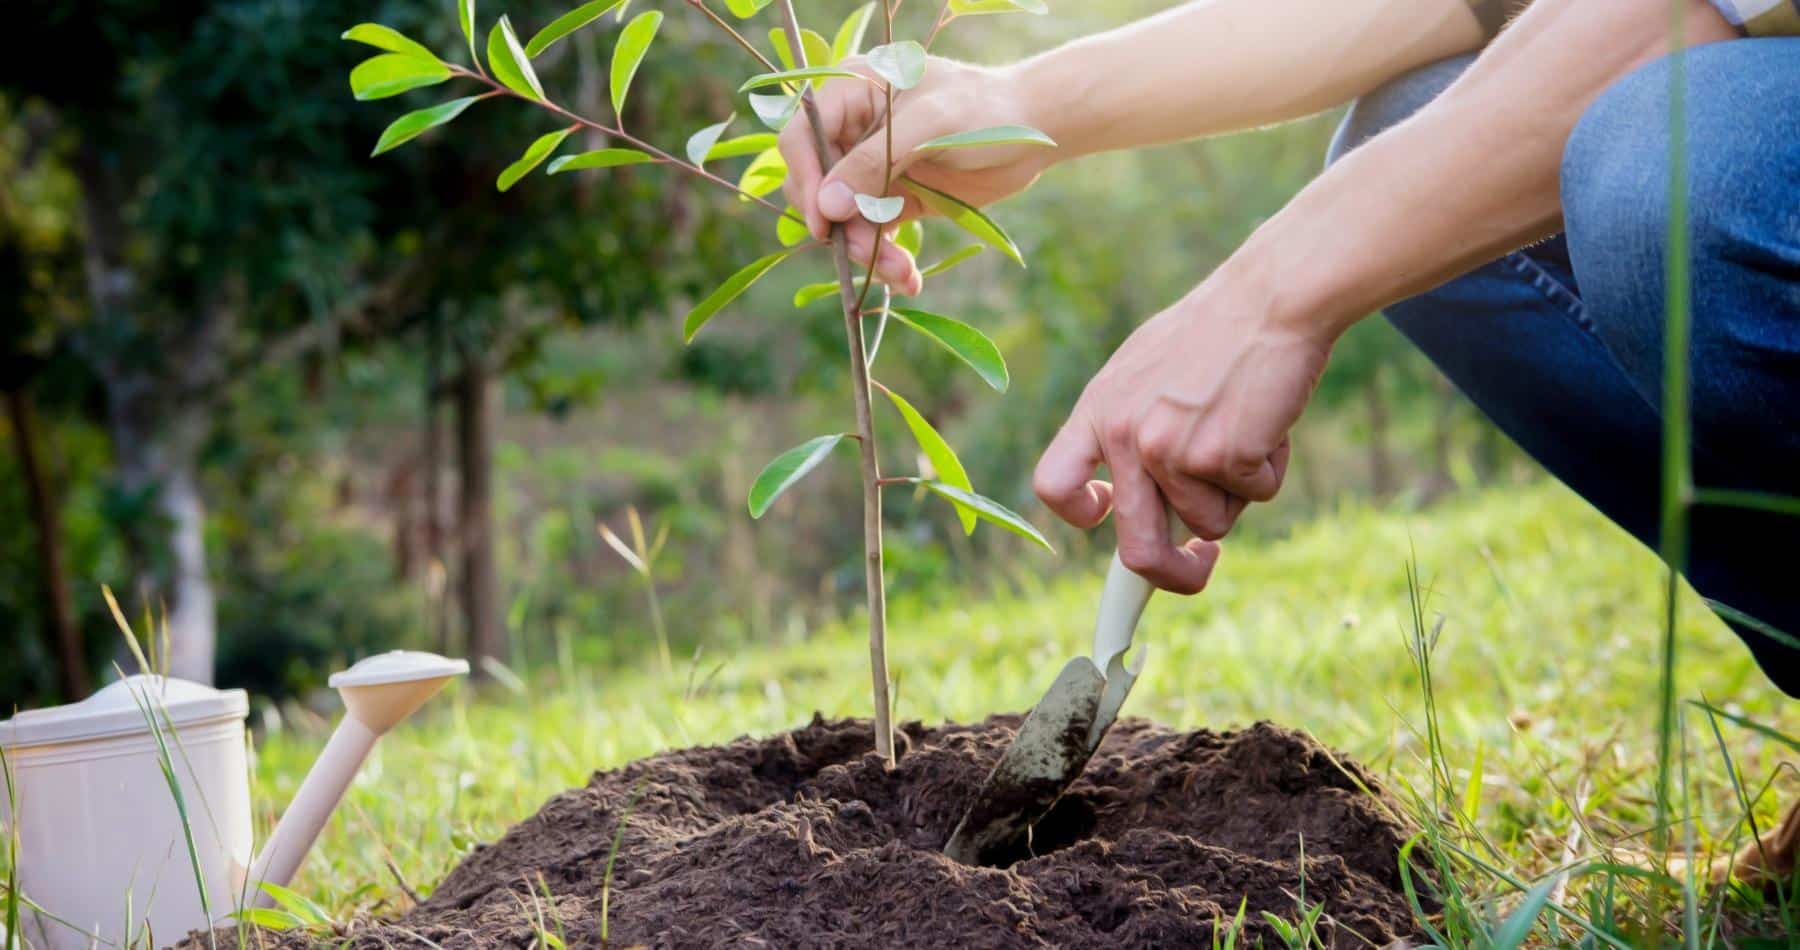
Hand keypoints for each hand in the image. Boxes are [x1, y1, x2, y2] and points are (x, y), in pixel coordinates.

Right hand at [777, 57, 1057, 294]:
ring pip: (845, 219)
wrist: (1035, 132)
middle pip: (818, 187)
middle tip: (868, 253)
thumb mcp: (930, 126)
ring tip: (903, 274)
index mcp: (853, 93)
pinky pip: (874, 234)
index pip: (803, 137)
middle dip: (841, 225)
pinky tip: (908, 279)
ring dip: (867, 251)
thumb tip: (827, 206)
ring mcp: (872, 169)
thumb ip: (875, 162)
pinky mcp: (893, 199)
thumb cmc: (985, 110)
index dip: (806, 178)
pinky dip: (887, 259)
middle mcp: (854, 131)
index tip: (823, 221)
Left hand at [1032, 271, 1330, 592]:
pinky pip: (1256, 496)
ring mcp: (1172, 450)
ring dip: (1238, 490)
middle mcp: (1126, 436)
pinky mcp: (1225, 456)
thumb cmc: (1216, 332)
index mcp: (1098, 411)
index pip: (1054, 485)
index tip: (1108, 516)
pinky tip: (1270, 418)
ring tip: (1247, 424)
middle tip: (1200, 566)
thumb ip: (1131, 427)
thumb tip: (1133, 498)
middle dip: (1172, 576)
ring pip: (1211, 521)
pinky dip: (1271, 468)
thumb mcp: (1145, 371)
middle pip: (1136, 548)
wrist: (1272, 298)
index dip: (1079, 514)